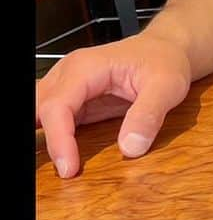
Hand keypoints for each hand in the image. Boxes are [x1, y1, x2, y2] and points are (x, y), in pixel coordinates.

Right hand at [36, 34, 192, 178]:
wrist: (166, 49)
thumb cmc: (165, 61)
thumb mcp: (167, 86)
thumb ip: (149, 115)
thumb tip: (130, 148)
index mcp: (86, 68)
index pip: (57, 107)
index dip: (58, 140)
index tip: (69, 168)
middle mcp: (69, 74)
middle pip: (38, 109)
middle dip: (41, 139)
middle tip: (58, 169)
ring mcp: (68, 86)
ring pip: (39, 112)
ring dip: (42, 137)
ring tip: (53, 164)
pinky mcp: (74, 100)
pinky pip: (51, 118)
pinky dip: (50, 136)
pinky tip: (58, 154)